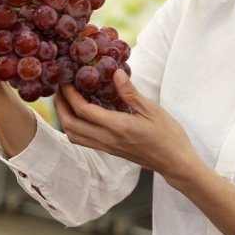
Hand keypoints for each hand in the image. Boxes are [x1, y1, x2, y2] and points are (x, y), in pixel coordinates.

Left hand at [55, 69, 197, 181]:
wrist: (174, 161)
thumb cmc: (168, 134)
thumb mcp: (152, 109)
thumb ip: (130, 93)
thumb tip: (115, 73)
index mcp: (118, 127)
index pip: (84, 111)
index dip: (71, 95)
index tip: (67, 81)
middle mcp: (108, 140)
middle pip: (71, 126)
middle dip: (61, 106)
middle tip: (60, 88)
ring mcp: (108, 147)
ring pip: (74, 136)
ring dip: (65, 118)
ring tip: (67, 100)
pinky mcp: (110, 151)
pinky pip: (84, 140)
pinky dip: (75, 127)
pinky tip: (82, 114)